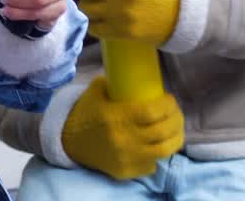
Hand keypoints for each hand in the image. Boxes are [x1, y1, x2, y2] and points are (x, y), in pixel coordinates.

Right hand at [61, 76, 184, 179]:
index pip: (152, 112)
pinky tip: (158, 145)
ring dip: (175, 138)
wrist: (68, 141)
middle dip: (176, 120)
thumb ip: (115, 81)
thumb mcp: (97, 91)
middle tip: (175, 112)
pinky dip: (158, 154)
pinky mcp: (126, 172)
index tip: (169, 99)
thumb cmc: (86, 112)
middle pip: (163, 131)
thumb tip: (136, 73)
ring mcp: (126, 158)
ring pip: (164, 150)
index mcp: (115, 117)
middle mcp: (123, 139)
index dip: (168, 106)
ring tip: (175, 129)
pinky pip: (152, 164)